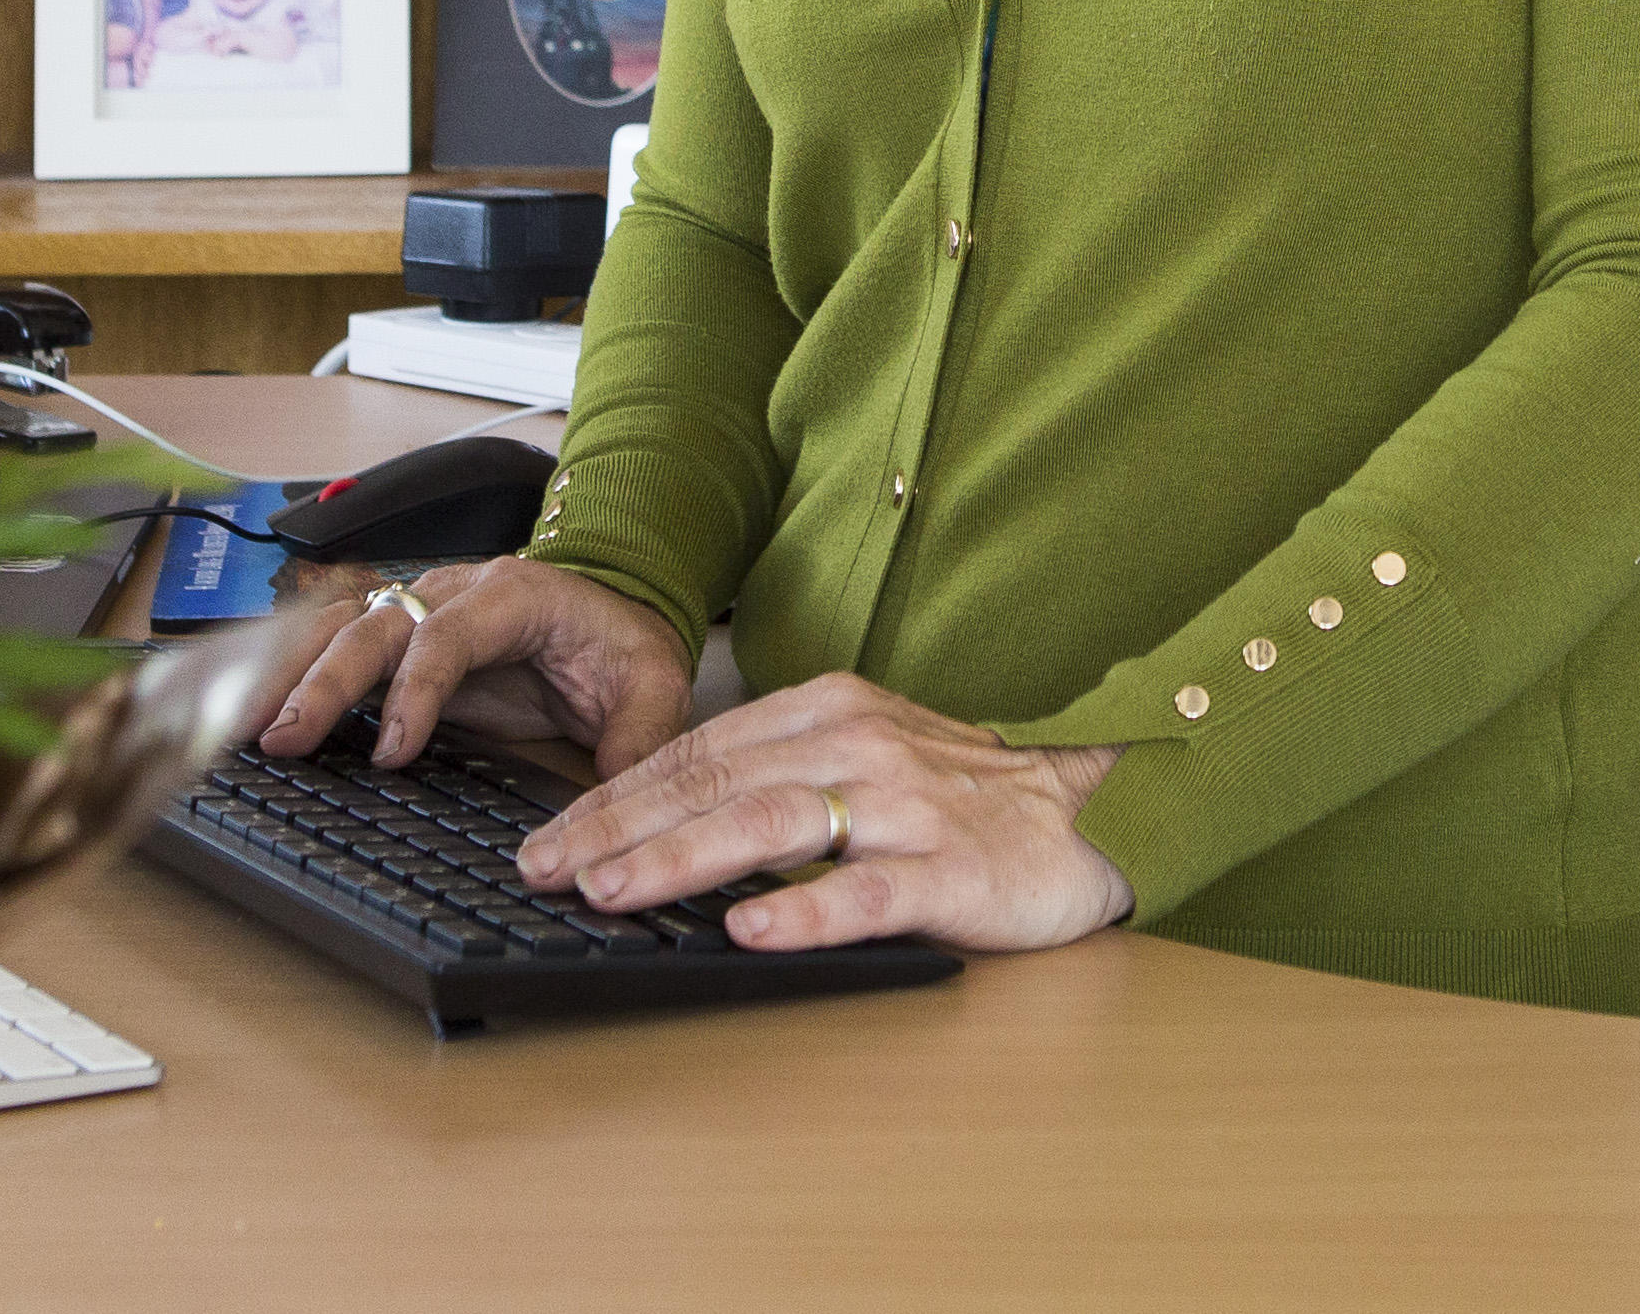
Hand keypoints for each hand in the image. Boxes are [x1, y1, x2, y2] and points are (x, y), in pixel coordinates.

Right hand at [257, 554, 691, 781]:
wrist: (612, 613)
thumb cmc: (623, 647)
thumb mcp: (653, 684)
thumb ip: (638, 734)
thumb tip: (620, 789)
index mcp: (515, 596)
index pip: (449, 634)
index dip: (414, 690)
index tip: (393, 752)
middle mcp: (454, 592)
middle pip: (376, 625)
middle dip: (325, 681)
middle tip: (283, 738)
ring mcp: (419, 610)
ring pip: (339, 628)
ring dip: (287, 673)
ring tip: (241, 725)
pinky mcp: (399, 641)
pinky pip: (333, 646)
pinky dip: (288, 671)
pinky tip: (250, 709)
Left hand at [512, 673, 1129, 957]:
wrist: (1095, 810)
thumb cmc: (967, 799)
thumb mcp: (866, 757)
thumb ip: (778, 776)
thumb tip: (659, 820)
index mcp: (831, 712)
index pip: (697, 752)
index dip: (614, 794)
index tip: (547, 835)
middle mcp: (860, 746)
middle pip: (716, 783)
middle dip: (618, 828)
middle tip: (544, 870)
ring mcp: (906, 808)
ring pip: (773, 825)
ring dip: (681, 859)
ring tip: (613, 891)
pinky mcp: (950, 872)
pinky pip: (865, 893)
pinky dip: (802, 911)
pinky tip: (747, 928)